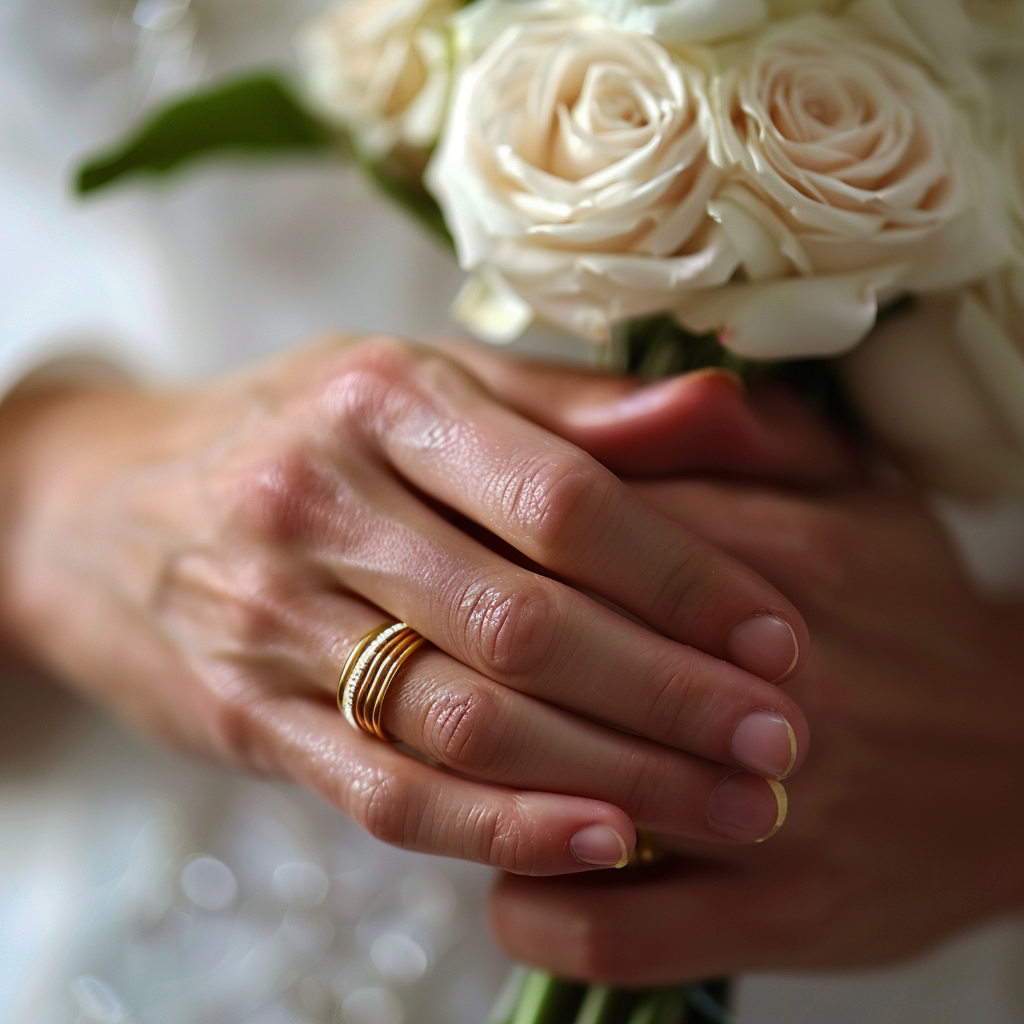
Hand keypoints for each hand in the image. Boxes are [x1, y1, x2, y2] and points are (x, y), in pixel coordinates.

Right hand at [0, 336, 810, 874]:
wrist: (99, 508)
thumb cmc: (293, 429)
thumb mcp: (417, 383)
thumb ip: (567, 405)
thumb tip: (716, 412)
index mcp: (386, 399)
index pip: (562, 498)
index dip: (683, 574)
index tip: (779, 636)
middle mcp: (324, 502)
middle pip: (528, 620)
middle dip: (671, 692)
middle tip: (780, 740)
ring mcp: (276, 617)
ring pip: (467, 716)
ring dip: (612, 772)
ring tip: (727, 807)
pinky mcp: (249, 715)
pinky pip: (384, 788)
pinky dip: (497, 827)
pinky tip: (598, 843)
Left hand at [489, 396, 1023, 980]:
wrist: (1018, 752)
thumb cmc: (903, 605)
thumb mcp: (848, 490)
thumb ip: (746, 437)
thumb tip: (654, 398)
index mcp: (782, 559)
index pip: (585, 531)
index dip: (488, 538)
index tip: (440, 542)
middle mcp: (770, 690)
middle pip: (553, 666)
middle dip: (458, 654)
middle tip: (409, 645)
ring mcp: (772, 816)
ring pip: (565, 805)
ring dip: (477, 788)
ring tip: (441, 758)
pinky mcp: (781, 919)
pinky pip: (606, 931)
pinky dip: (533, 905)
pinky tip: (513, 868)